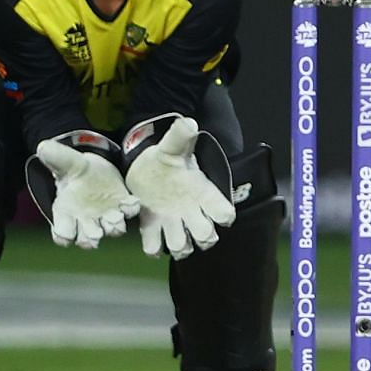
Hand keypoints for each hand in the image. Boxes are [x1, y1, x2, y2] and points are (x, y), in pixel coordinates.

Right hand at [33, 137, 138, 248]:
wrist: (94, 170)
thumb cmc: (74, 172)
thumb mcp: (65, 162)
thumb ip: (56, 157)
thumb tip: (43, 147)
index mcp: (66, 214)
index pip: (62, 233)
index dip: (63, 236)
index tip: (66, 236)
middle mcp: (86, 222)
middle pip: (87, 238)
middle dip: (90, 238)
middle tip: (95, 235)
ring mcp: (106, 217)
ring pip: (110, 229)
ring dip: (113, 227)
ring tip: (115, 219)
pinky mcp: (124, 206)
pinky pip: (129, 210)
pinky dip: (131, 208)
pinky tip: (132, 202)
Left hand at [123, 115, 236, 258]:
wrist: (147, 167)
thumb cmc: (168, 157)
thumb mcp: (174, 144)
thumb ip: (181, 135)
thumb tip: (188, 123)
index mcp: (202, 193)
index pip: (224, 212)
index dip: (224, 215)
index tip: (220, 212)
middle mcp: (192, 212)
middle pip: (207, 236)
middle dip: (201, 235)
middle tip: (189, 223)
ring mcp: (173, 222)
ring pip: (183, 246)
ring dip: (178, 244)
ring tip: (169, 231)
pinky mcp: (152, 227)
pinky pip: (155, 247)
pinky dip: (152, 246)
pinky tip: (150, 233)